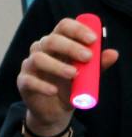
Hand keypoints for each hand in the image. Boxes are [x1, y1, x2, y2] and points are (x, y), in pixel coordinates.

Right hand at [19, 16, 117, 136]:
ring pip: (38, 59)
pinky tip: (54, 91)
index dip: (77, 29)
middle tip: (87, 57)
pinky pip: (29, 80)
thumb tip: (113, 53)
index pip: (63, 27)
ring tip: (73, 75)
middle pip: (50, 40)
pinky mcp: (23, 82)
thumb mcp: (88, 76)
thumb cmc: (70, 86)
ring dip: (57, 66)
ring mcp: (30, 65)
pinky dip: (42, 85)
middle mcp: (41, 50)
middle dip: (70, 47)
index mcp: (58, 43)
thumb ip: (98, 65)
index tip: (92, 39)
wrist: (55, 109)